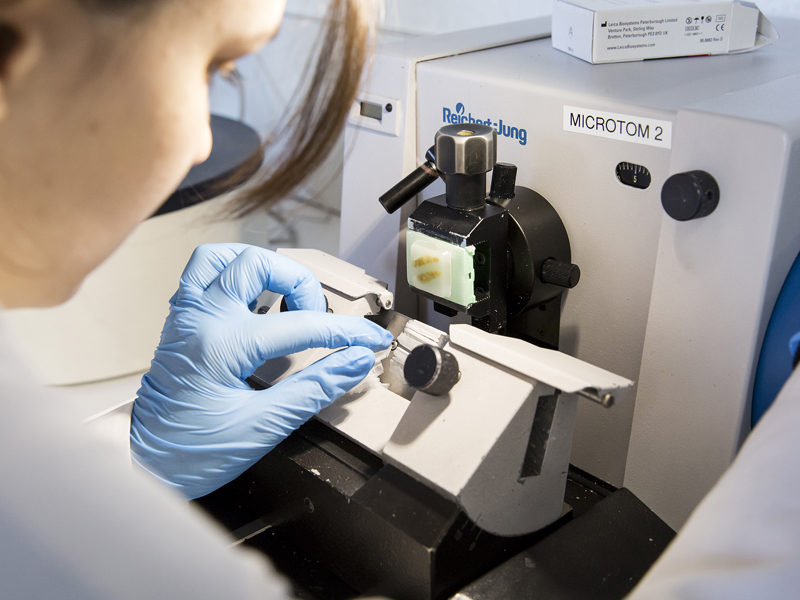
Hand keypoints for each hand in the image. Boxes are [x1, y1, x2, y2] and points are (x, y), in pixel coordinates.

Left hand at [130, 243, 392, 498]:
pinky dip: (234, 274)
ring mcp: (186, 317)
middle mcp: (200, 320)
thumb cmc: (191, 453)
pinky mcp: (181, 322)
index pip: (301, 325)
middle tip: (318, 319)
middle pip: (259, 264)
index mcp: (221, 346)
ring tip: (286, 297)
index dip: (346, 332)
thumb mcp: (263, 428)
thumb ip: (314, 389)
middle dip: (301, 285)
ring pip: (224, 256)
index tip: (370, 341)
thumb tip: (355, 362)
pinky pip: (203, 274)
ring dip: (263, 268)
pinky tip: (255, 300)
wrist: (142, 466)